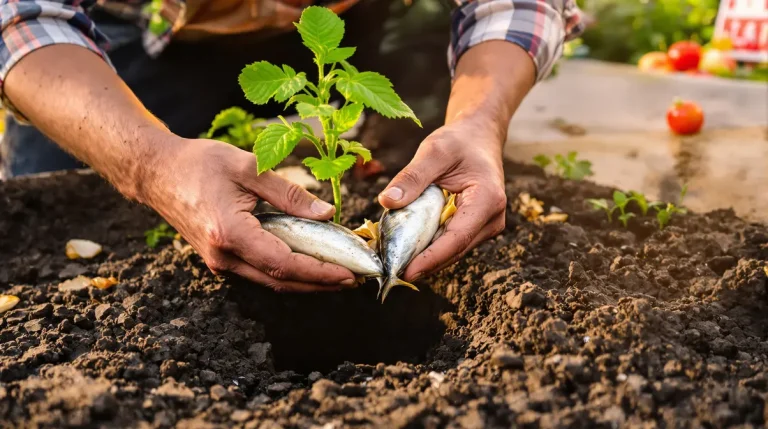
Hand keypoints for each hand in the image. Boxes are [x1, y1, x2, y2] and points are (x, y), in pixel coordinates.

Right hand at [141, 137, 356, 291]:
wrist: (156, 173)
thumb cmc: (200, 163)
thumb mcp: (249, 166)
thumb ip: (289, 193)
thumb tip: (326, 214)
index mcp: (230, 232)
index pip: (284, 263)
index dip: (320, 272)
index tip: (348, 274)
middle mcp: (223, 256)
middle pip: (281, 281)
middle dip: (320, 283)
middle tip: (354, 277)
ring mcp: (219, 262)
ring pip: (271, 280)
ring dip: (306, 281)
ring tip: (339, 273)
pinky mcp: (220, 259)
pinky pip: (259, 271)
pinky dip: (288, 271)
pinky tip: (309, 262)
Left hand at [378, 120, 506, 279]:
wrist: (479, 137)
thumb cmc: (459, 141)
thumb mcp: (434, 151)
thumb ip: (412, 176)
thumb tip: (386, 201)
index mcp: (487, 200)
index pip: (456, 239)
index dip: (430, 259)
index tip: (405, 272)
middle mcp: (492, 219)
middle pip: (453, 250)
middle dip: (422, 263)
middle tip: (390, 271)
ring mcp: (486, 226)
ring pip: (451, 251)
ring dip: (424, 256)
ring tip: (394, 261)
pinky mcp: (476, 228)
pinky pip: (450, 242)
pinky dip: (429, 246)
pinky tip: (407, 247)